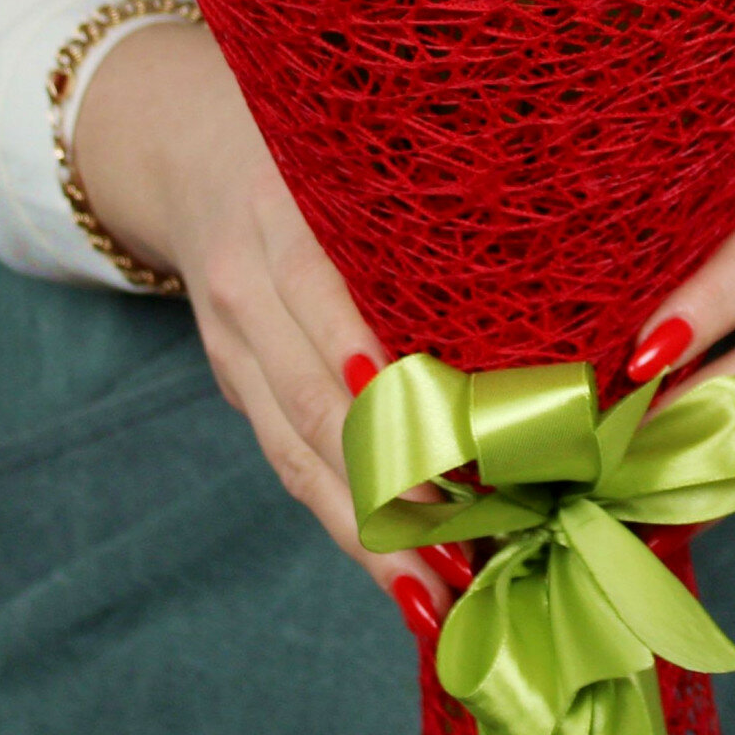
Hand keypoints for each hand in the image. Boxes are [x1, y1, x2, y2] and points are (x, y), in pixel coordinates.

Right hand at [72, 19, 449, 632]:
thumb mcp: (350, 140)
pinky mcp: (231, 380)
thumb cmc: (307, 131)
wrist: (176, 136)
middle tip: (472, 566)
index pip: (338, 321)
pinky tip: (403, 572)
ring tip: (439, 603)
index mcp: (282, 217)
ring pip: (297, 456)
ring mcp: (229, 344)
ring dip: (369, 538)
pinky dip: (344, 520)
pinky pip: (287, 460)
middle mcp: (245, 290)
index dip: (399, 400)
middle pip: (316, 414)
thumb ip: (426, 194)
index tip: (474, 463)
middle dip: (394, 499)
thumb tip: (559, 258)